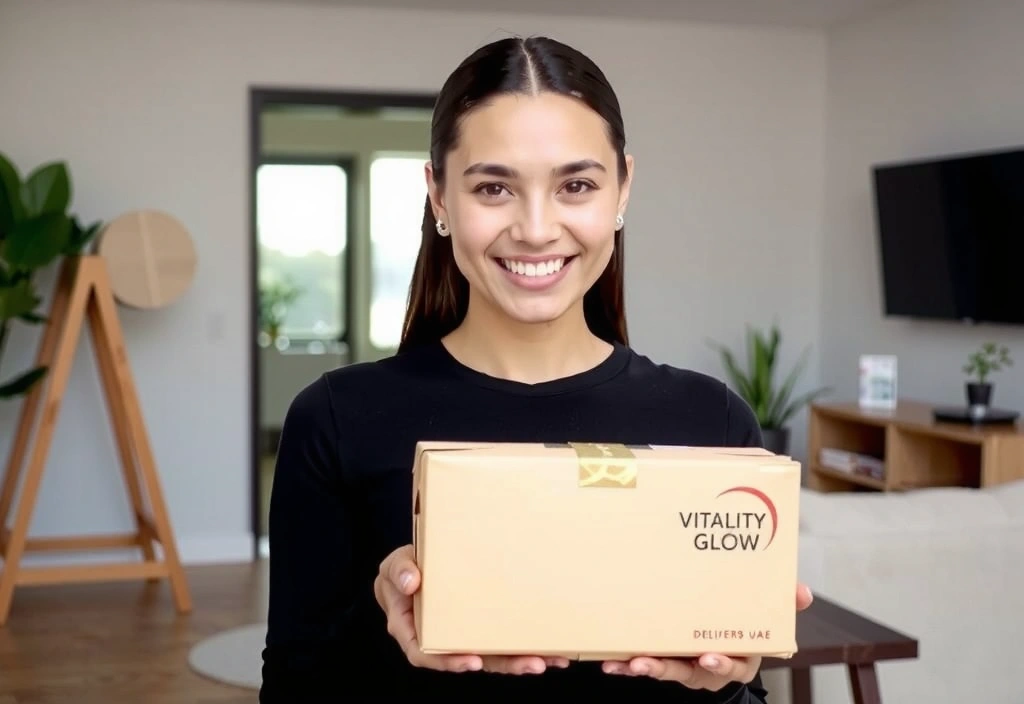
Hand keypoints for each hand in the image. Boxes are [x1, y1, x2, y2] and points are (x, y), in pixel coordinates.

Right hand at [373, 544, 569, 674]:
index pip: (426, 653)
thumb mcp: (394, 566)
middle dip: (505, 664)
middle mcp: (443, 639)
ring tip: (551, 659)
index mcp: (414, 630)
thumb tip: (411, 582)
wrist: (413, 568)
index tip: (471, 662)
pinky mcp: (482, 624)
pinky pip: (502, 637)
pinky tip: (550, 644)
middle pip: (472, 659)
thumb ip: (399, 571)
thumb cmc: (402, 571)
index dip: (448, 662)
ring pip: (493, 654)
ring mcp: (465, 634)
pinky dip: (525, 641)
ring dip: (522, 658)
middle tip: (533, 663)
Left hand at [602, 582, 813, 689]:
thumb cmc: (741, 620)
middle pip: (692, 672)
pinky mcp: (665, 660)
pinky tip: (612, 661)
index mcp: (740, 654)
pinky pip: (645, 665)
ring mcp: (687, 665)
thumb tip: (803, 593)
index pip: (736, 662)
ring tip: (627, 662)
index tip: (709, 655)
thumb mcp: (765, 612)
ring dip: (645, 668)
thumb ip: (782, 602)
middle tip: (649, 664)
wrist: (721, 633)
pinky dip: (628, 664)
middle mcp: (713, 665)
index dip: (723, 661)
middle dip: (669, 669)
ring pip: (666, 671)